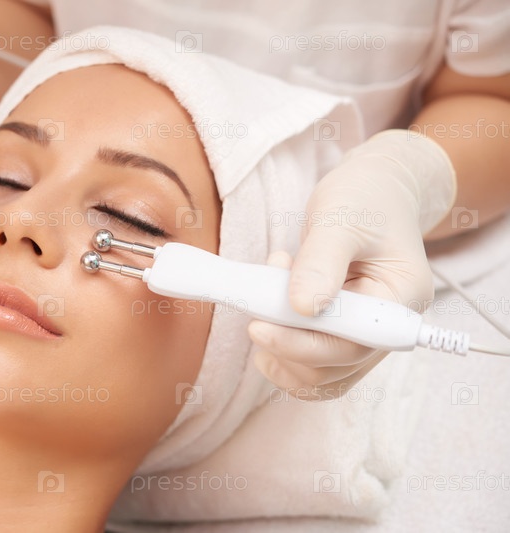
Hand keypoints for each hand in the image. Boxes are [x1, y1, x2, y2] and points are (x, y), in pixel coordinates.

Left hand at [249, 130, 455, 396]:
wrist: (374, 192)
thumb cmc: (363, 200)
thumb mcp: (340, 219)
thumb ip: (321, 262)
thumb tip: (302, 308)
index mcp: (400, 299)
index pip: (351, 344)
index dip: (301, 344)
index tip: (257, 326)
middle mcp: (387, 328)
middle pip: (332, 367)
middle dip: (284, 341)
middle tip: (257, 301)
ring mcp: (365, 338)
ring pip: (318, 376)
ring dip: (279, 349)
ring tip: (267, 297)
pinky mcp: (342, 337)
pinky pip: (312, 368)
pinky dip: (282, 354)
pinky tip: (269, 319)